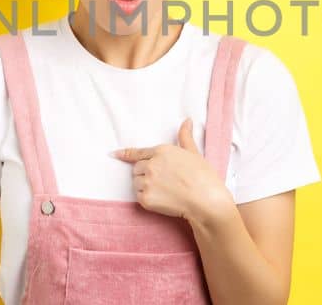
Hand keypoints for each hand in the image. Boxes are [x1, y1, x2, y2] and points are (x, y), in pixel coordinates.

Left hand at [112, 118, 236, 224]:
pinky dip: (147, 199)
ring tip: (165, 191)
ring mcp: (147, 182)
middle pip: (137, 169)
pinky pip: (139, 197)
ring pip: (136, 183)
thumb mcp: (194, 153)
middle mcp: (151, 164)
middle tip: (164, 181)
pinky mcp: (146, 198)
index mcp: (161, 151)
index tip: (114, 154)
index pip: (138, 152)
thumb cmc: (203, 176)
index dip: (125, 154)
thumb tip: (187, 121)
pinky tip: (163, 200)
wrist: (206, 200)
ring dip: (145, 186)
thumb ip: (185, 137)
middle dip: (145, 174)